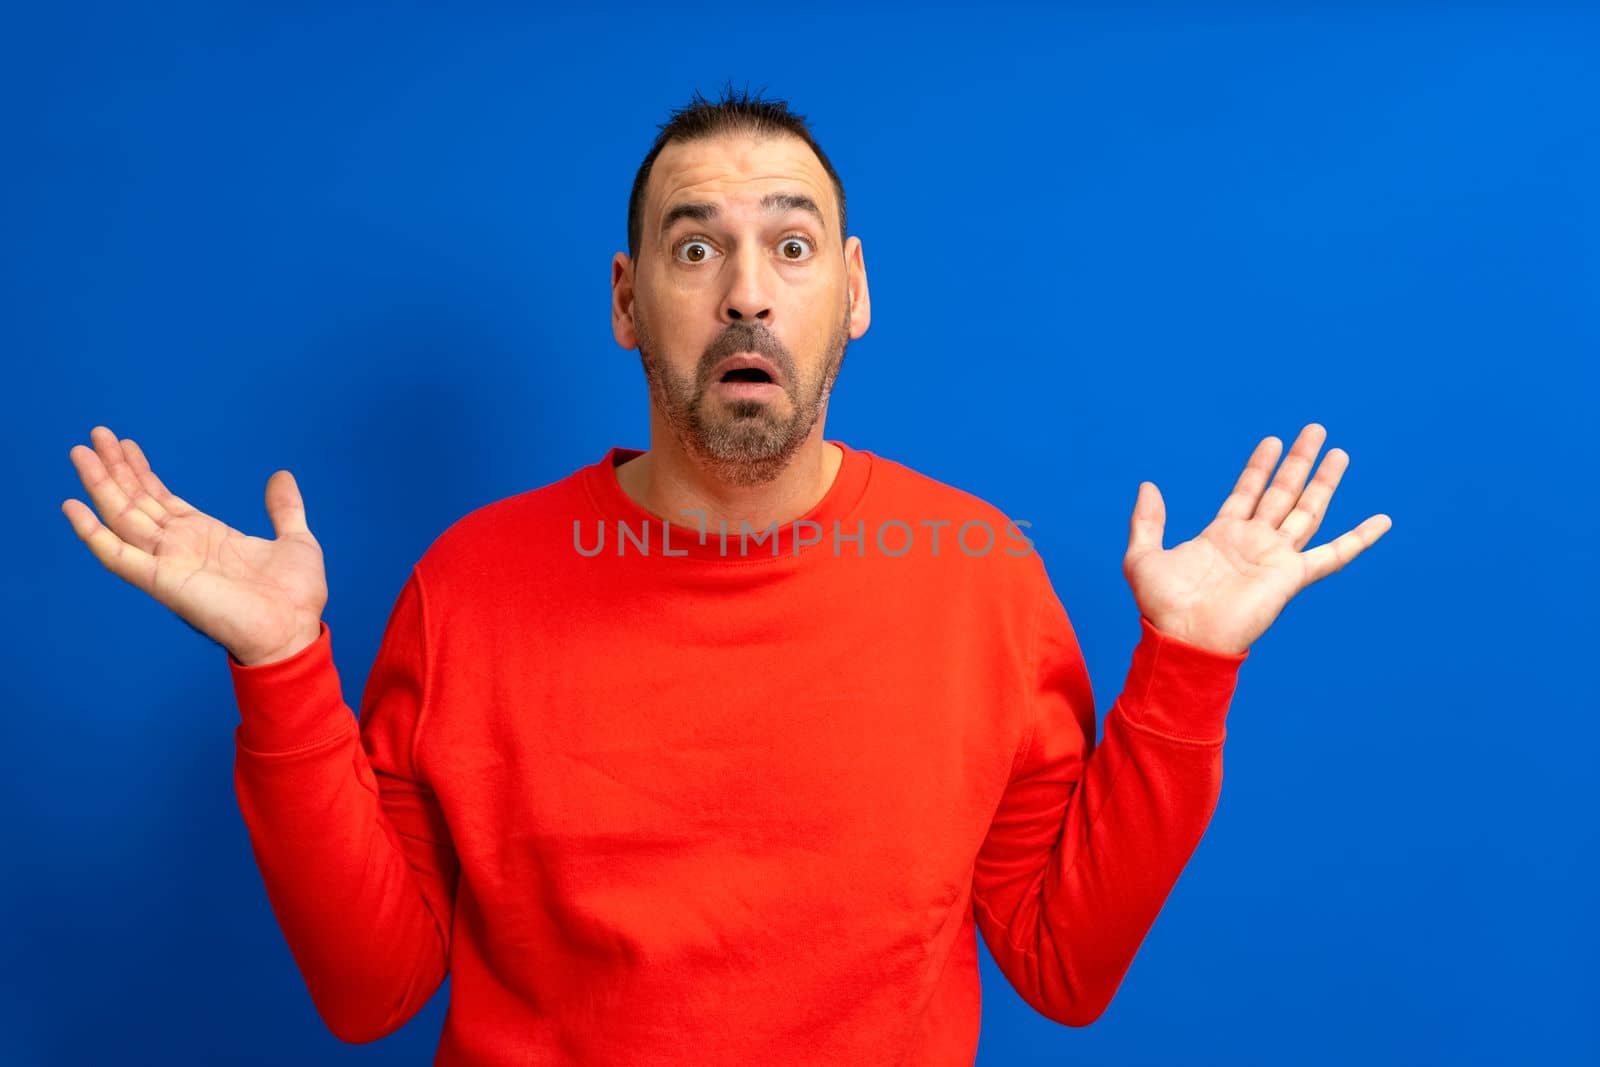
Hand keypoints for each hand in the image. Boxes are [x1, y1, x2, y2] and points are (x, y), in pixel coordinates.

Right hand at [61, 425, 327, 665]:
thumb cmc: (295, 597)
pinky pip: (118, 556)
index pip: (162, 498)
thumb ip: (284, 508)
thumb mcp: (295, 539)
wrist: (295, 632)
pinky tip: (72, 507)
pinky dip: (93, 533)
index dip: (142, 471)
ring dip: (100, 485)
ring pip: (123, 517)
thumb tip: (282, 476)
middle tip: (96, 434)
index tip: (126, 444)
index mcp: (206, 536)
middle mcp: (181, 546)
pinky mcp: (162, 581)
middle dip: (115, 468)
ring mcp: (168, 563)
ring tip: (80, 452)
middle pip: (137, 501)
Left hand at [1122, 423, 1390, 654]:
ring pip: (1307, 511)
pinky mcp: (1292, 577)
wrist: (1182, 638)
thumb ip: (1147, 521)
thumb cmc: (1161, 607)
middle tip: (1314, 430)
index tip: (1272, 441)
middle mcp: (1253, 543)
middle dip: (1298, 462)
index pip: (1247, 492)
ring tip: (1339, 452)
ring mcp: (1275, 558)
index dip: (1259, 467)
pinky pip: (1334, 555)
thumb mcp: (1142, 557)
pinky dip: (1360, 539)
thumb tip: (1148, 486)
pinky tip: (1382, 520)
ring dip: (1324, 482)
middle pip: (1282, 493)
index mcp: (1222, 536)